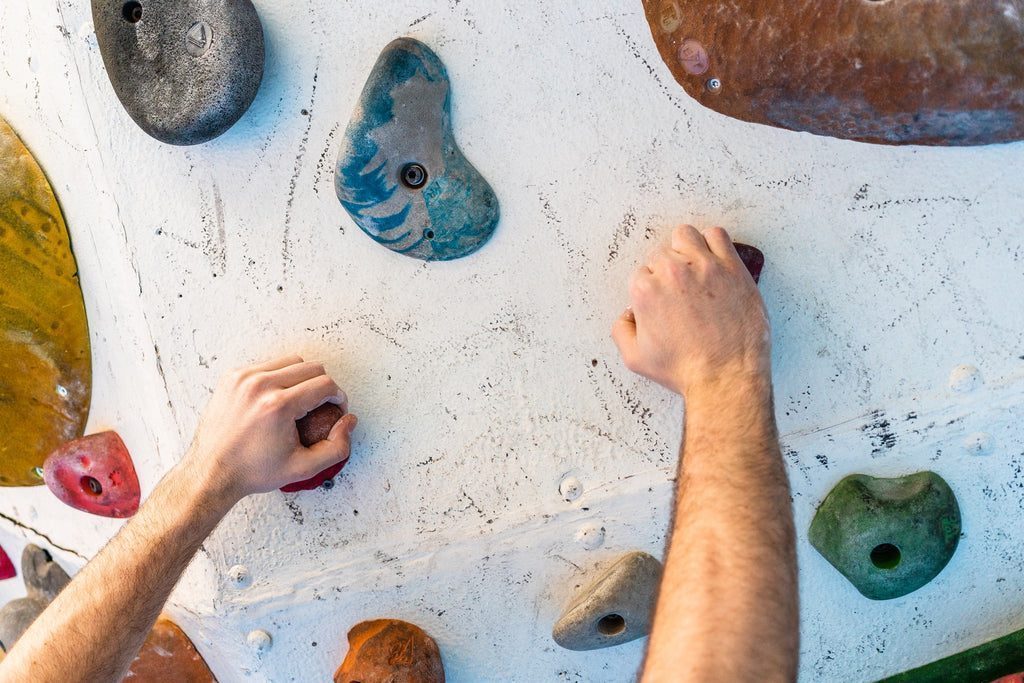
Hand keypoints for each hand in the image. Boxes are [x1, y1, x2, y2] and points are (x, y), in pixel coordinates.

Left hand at [183, 355, 357, 503]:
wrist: (211, 472)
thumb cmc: (253, 471)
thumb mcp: (303, 468)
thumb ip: (336, 447)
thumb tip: (349, 421)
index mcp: (278, 405)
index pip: (324, 384)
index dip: (338, 397)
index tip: (335, 409)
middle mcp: (259, 385)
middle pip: (311, 367)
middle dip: (323, 386)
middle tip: (320, 406)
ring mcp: (243, 377)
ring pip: (291, 361)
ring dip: (302, 378)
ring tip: (300, 401)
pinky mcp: (233, 376)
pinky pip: (268, 365)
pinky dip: (279, 378)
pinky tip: (279, 397)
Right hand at [612, 225, 769, 396]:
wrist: (726, 377)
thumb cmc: (686, 369)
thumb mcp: (635, 358)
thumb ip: (621, 330)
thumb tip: (628, 314)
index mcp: (646, 291)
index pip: (640, 275)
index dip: (650, 290)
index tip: (662, 302)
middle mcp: (673, 273)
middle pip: (661, 255)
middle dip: (666, 273)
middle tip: (679, 293)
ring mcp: (705, 266)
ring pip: (685, 236)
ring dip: (684, 249)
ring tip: (691, 268)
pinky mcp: (732, 267)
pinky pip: (717, 235)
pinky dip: (712, 243)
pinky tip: (712, 260)